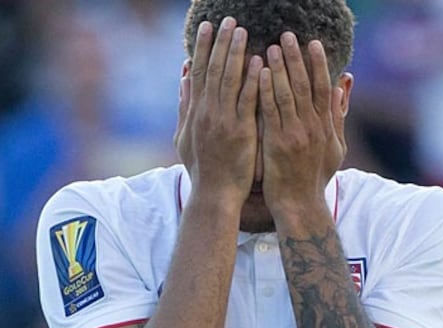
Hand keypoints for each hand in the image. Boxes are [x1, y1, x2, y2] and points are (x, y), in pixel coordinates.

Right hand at [174, 17, 261, 207]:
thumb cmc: (203, 168)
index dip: (202, 47)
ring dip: (235, 53)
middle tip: (228, 19)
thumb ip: (185, 105)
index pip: (198, 72)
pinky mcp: (241, 132)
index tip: (207, 26)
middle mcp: (207, 113)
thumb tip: (183, 76)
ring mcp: (224, 121)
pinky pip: (247, 100)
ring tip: (242, 30)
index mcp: (196, 112)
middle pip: (213, 70)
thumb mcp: (184, 136)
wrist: (214, 194)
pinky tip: (259, 61)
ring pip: (229, 80)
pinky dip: (252, 80)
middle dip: (220, 42)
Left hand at [259, 32, 346, 216]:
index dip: (318, 64)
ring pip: (287, 94)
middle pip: (305, 86)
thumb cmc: (314, 178)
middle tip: (288, 35)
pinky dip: (265, 91)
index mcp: (325, 126)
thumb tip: (343, 86)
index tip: (312, 43)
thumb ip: (337, 116)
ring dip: (279, 69)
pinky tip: (259, 74)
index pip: (323, 88)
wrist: (300, 205)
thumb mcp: (334, 148)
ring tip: (272, 47)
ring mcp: (295, 135)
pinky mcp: (277, 144)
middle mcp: (312, 127)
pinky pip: (270, 112)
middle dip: (296, 58)